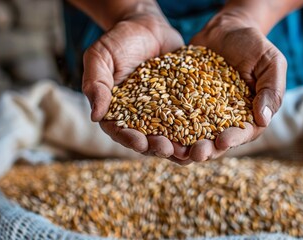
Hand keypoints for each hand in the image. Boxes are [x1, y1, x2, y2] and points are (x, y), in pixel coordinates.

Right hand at [82, 11, 184, 158]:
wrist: (147, 26)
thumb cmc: (119, 40)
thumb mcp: (100, 57)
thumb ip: (96, 83)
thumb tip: (95, 115)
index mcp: (117, 111)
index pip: (121, 131)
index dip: (130, 139)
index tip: (140, 142)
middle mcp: (140, 116)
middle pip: (148, 139)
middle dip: (159, 147)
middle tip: (169, 150)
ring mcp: (163, 111)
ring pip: (171, 135)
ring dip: (180, 145)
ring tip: (190, 150)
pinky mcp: (181, 102)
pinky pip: (190, 118)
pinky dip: (197, 128)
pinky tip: (207, 133)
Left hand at [174, 8, 286, 162]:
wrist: (227, 29)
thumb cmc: (255, 45)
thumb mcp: (271, 62)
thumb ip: (271, 89)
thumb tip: (263, 119)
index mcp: (249, 115)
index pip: (243, 133)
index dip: (233, 140)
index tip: (223, 142)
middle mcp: (224, 119)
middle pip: (215, 141)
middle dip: (206, 149)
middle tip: (195, 153)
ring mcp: (202, 111)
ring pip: (192, 134)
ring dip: (183, 144)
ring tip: (173, 149)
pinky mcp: (184, 100)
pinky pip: (174, 114)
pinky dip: (166, 123)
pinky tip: (156, 128)